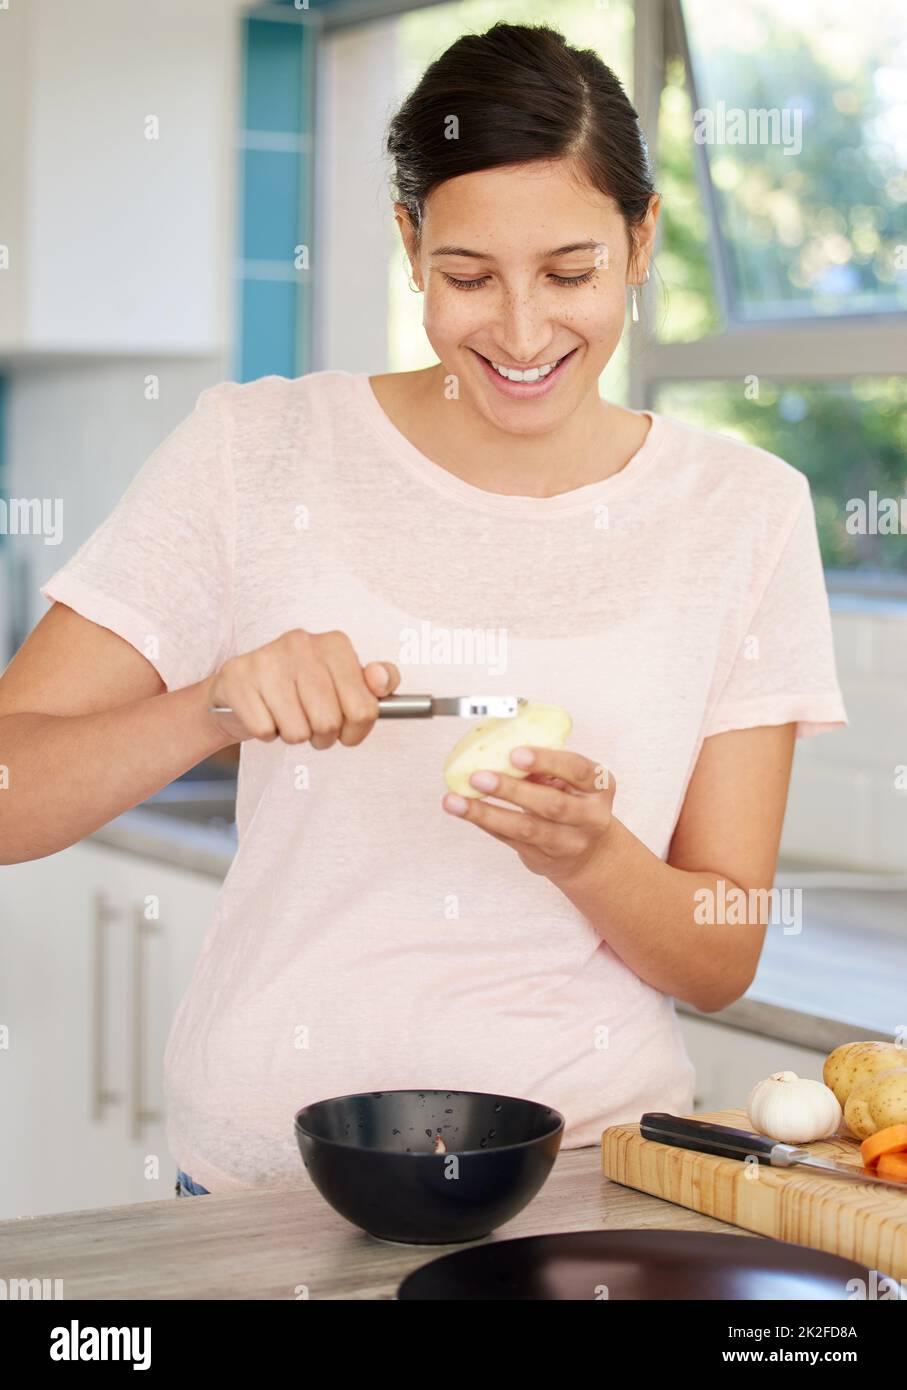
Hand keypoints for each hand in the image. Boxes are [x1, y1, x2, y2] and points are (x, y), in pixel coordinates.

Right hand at [204, 629, 400, 747]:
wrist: (241, 690)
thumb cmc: (299, 690)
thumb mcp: (344, 683)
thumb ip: (378, 683)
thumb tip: (381, 679)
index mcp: (335, 644)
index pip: (364, 710)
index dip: (355, 731)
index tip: (346, 727)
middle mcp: (301, 644)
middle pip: (329, 723)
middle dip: (322, 736)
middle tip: (310, 722)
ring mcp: (268, 658)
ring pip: (297, 731)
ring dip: (292, 734)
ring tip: (285, 715)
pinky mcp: (237, 677)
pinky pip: (264, 730)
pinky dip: (265, 733)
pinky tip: (264, 713)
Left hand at [442, 746, 615, 883]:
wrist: (591, 854)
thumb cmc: (576, 804)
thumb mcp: (573, 782)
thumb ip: (545, 768)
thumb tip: (498, 748)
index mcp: (599, 786)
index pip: (578, 770)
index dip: (547, 760)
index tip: (516, 753)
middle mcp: (589, 817)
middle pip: (551, 804)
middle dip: (512, 790)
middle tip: (479, 776)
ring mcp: (568, 842)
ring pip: (525, 828)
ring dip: (487, 813)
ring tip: (456, 800)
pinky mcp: (544, 858)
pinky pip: (510, 839)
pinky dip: (484, 822)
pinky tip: (464, 810)